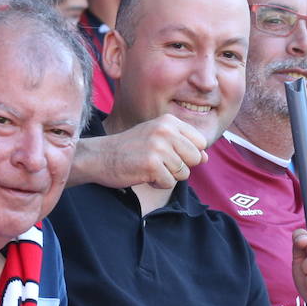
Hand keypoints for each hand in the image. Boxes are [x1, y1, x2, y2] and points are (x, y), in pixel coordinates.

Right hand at [78, 115, 207, 188]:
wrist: (100, 156)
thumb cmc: (131, 149)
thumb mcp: (158, 138)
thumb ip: (183, 144)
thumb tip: (206, 158)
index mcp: (169, 121)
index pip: (200, 142)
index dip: (189, 154)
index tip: (170, 154)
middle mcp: (166, 131)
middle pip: (195, 158)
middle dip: (181, 167)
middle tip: (159, 163)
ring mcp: (159, 147)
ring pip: (183, 173)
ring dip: (167, 176)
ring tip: (150, 168)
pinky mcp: (152, 164)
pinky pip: (170, 183)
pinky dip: (158, 184)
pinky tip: (144, 175)